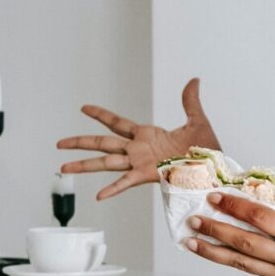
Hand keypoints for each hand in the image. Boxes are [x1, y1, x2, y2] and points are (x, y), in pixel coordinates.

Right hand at [57, 77, 220, 200]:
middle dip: (80, 142)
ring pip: (106, 163)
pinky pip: (126, 182)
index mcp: (147, 136)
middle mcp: (138, 150)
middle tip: (59, 144)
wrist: (216, 171)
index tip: (83, 108)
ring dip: (84, 165)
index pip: (117, 123)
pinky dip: (113, 189)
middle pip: (102, 144)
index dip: (100, 115)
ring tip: (64, 168)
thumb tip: (194, 80)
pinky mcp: (148, 175)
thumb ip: (190, 101)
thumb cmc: (208, 152)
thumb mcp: (198, 121)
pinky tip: (98, 196)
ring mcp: (140, 163)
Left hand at [186, 192, 274, 275]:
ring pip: (241, 262)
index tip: (216, 197)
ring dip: (212, 251)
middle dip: (215, 230)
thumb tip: (252, 195)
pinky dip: (231, 260)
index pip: (261, 218)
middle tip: (195, 219)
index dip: (235, 207)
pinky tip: (214, 252)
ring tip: (192, 240)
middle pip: (246, 242)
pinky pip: (250, 271)